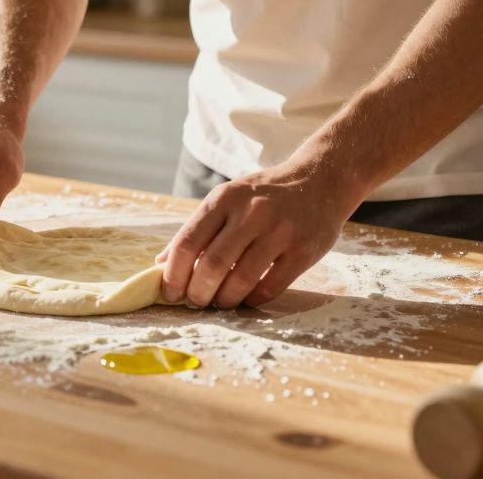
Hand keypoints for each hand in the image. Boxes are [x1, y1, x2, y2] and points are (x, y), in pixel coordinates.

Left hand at [156, 164, 358, 308]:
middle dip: (198, 293)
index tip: (170, 293)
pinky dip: (252, 299)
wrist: (321, 180)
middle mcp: (251, 213)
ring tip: (220, 302)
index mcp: (225, 198)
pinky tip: (246, 297)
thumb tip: (161, 265)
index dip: (174, 275)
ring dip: (224, 300)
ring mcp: (280, 232)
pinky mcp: (303, 251)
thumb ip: (197, 230)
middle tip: (196, 301)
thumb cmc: (265, 195)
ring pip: (240, 280)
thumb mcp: (228, 199)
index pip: (187, 243)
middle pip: (212, 265)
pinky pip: (270, 287)